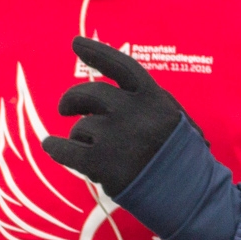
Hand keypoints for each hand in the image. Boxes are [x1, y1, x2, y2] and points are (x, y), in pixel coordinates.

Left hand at [42, 37, 185, 196]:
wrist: (189, 197)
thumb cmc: (179, 158)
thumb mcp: (172, 119)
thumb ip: (143, 102)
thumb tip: (105, 90)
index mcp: (152, 97)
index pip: (119, 65)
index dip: (96, 52)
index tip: (75, 42)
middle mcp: (132, 111)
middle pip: (88, 93)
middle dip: (72, 100)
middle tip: (64, 109)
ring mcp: (116, 137)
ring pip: (80, 126)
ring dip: (80, 136)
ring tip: (95, 151)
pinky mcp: (101, 163)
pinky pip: (64, 148)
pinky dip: (55, 147)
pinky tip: (51, 146)